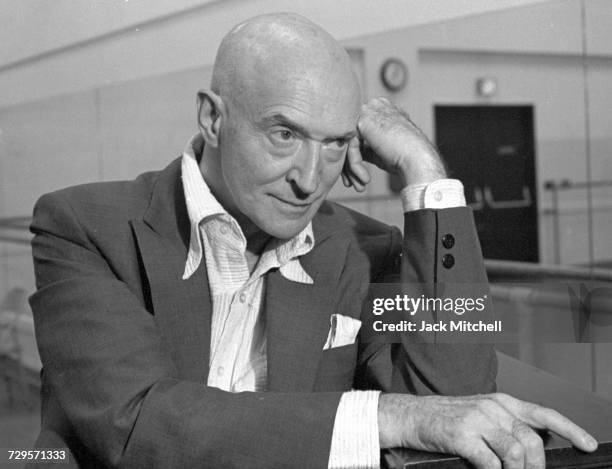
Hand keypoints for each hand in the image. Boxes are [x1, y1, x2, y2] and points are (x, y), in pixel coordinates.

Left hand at [341, 97, 445, 191]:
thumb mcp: (382, 147)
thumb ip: (366, 144)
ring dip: (352, 167)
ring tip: (359, 184)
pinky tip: (364, 177)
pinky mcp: (363, 121)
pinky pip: (351, 146)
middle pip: (352, 135)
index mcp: (383, 108)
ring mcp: (370, 110)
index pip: (360, 132)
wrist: (418, 159)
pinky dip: (355, 164)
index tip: (356, 175)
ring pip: (350, 142)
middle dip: (350, 161)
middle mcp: (376, 105)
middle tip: (352, 183)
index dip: (356, 154)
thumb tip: (350, 150)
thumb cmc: (406, 157)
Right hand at [378, 392, 597, 468]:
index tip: (589, 444)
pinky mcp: (462, 435)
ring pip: (516, 453)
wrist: (411, 415)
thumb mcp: (481, 414)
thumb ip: (507, 425)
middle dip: (535, 466)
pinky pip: (491, 463)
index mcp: (501, 402)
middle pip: (532, 441)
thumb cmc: (446, 418)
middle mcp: (493, 407)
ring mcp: (478, 420)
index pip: (544, 414)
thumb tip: (532, 448)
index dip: (570, 428)